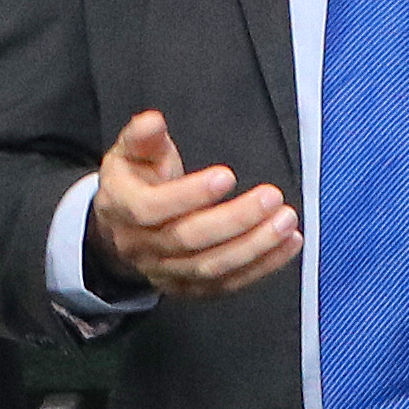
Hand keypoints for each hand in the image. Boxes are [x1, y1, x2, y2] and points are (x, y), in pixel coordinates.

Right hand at [86, 109, 297, 300]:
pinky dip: (262, 266)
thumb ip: (142, 136)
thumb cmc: (133, 184)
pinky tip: (287, 245)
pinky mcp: (188, 288)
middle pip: (189, 239)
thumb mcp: (129, 152)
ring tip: (286, 221)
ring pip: (211, 267)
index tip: (227, 176)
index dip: (190, 194)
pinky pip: (227, 284)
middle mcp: (140, 246)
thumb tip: (153, 121)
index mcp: (122, 208)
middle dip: (235, 219)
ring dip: (255, 246)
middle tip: (271, 197)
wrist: (122, 230)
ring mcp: (164, 272)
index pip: (152, 208)